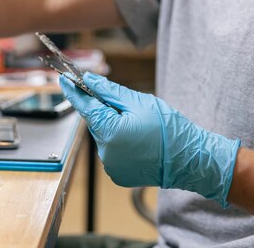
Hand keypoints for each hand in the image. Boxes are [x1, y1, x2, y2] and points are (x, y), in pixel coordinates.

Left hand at [60, 72, 239, 207]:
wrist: (190, 159)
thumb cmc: (169, 128)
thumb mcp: (139, 102)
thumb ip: (110, 92)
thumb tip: (89, 81)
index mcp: (110, 132)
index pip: (85, 106)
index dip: (73, 91)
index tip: (62, 78)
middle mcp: (106, 152)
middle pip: (95, 121)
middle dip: (104, 109)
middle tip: (126, 105)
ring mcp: (111, 166)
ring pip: (103, 135)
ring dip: (113, 126)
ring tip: (139, 126)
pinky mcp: (118, 174)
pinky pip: (111, 150)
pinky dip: (119, 141)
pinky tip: (137, 140)